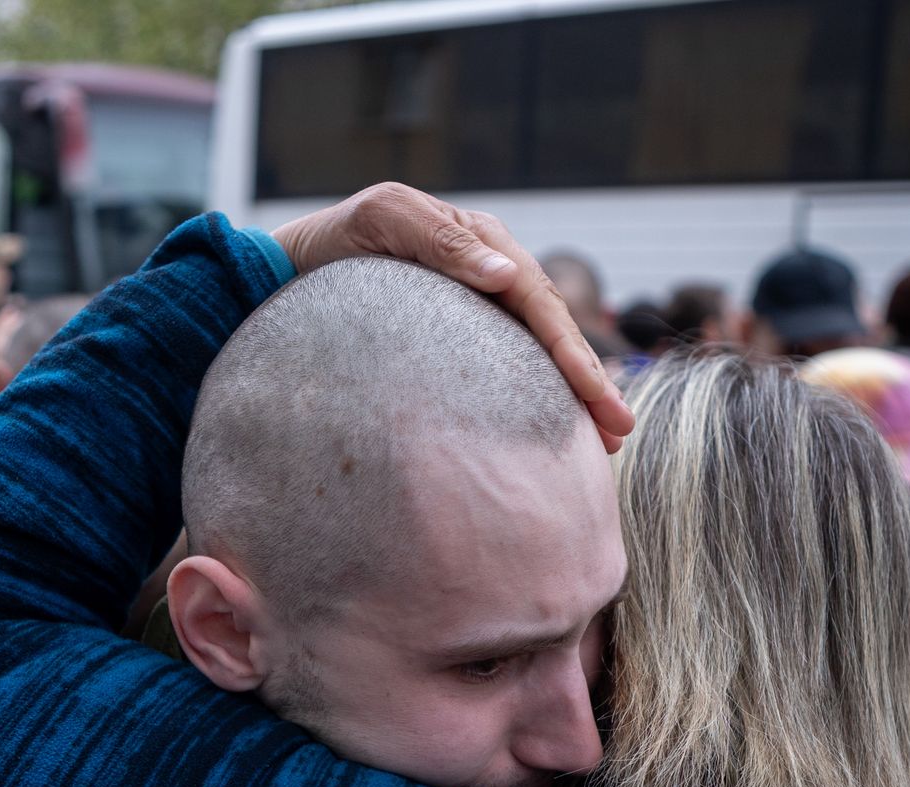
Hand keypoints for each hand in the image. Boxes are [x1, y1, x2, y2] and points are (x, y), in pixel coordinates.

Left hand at [270, 183, 633, 451]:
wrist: (291, 268)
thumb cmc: (334, 241)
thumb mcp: (382, 222)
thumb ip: (439, 241)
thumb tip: (506, 275)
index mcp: (483, 244)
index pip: (538, 303)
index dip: (572, 352)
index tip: (595, 396)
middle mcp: (491, 274)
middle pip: (551, 333)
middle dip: (589, 383)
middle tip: (618, 430)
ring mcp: (478, 307)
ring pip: (537, 354)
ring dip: (575, 396)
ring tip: (606, 441)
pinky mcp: (461, 336)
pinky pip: (508, 366)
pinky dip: (538, 396)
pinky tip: (556, 429)